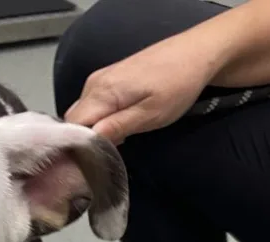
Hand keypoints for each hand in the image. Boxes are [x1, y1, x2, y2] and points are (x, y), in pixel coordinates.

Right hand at [65, 32, 220, 143]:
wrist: (197, 52)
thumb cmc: (178, 84)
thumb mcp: (149, 114)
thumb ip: (116, 128)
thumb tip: (89, 142)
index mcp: (101, 92)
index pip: (72, 126)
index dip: (76, 146)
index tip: (89, 161)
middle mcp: (94, 84)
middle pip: (73, 121)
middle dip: (84, 139)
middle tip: (105, 153)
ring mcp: (100, 79)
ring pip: (83, 114)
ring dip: (93, 130)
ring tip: (116, 140)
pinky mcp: (109, 78)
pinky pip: (93, 105)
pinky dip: (100, 119)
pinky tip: (119, 125)